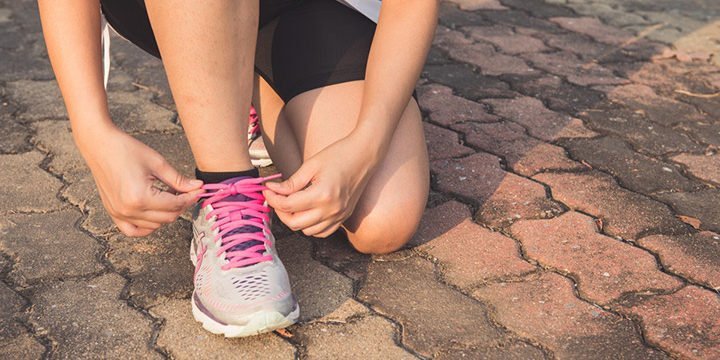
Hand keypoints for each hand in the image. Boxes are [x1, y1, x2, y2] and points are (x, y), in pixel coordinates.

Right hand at [77, 125, 203, 236]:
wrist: (99, 145)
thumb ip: (179, 180)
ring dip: (166, 214)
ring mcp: (119, 214)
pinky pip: (133, 230)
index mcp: (140, 197)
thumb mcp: (157, 163)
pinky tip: (154, 213)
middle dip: (181, 205)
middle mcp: (129, 210)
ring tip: (168, 196)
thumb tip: (197, 187)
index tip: (199, 190)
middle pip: (167, 218)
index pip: (175, 205)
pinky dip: (147, 226)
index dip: (190, 198)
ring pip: (154, 225)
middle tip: (187, 191)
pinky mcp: (113, 213)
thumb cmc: (126, 149)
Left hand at [263, 133, 377, 237]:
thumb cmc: (338, 155)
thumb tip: (272, 190)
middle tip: (276, 198)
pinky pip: (322, 232)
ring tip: (291, 204)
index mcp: (322, 195)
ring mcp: (339, 216)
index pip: (288, 205)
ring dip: (295, 220)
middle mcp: (332, 210)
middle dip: (280, 211)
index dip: (273, 198)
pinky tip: (306, 212)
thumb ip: (291, 182)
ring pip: (307, 231)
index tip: (267, 190)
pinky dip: (310, 226)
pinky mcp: (344, 217)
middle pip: (295, 223)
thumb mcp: (311, 165)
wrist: (365, 155)